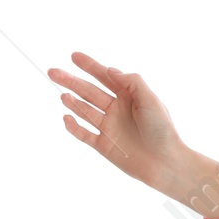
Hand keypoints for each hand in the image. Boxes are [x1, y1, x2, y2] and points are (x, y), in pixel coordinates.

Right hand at [48, 50, 218, 207]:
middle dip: (72, 81)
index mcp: (129, 97)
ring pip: (85, 111)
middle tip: (53, 71)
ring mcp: (109, 127)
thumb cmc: (162, 130)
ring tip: (62, 94)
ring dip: (72, 102)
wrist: (165, 162)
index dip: (90, 66)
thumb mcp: (151, 100)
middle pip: (89, 91)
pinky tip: (66, 117)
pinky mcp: (104, 145)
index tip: (74, 56)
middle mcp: (117, 110)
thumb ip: (132, 83)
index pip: (105, 77)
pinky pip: (84, 134)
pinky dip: (74, 127)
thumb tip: (111, 70)